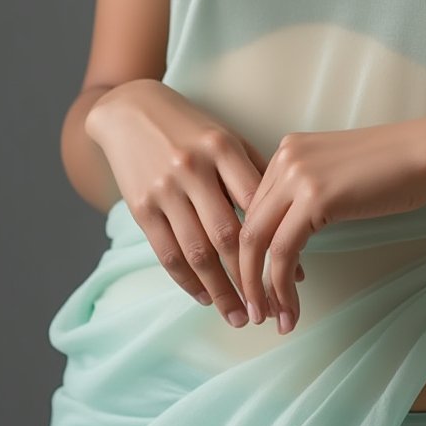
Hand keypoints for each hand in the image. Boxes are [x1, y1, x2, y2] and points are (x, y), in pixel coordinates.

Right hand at [84, 79, 302, 327]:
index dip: (277, 243)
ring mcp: (164, 189)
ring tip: (240, 316)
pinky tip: (204, 297)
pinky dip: (186, 281)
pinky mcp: (140, 206)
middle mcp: (193, 169)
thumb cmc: (190, 128)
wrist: (130, 110)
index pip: (255, 205)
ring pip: (197, 252)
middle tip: (268, 309)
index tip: (295, 274)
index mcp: (222, 148)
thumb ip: (253, 172)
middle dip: (249, 279)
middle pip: (227, 236)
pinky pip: (166, 253)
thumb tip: (289, 218)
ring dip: (220, 292)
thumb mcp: (226, 137)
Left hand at [238, 117, 425, 332]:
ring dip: (260, 287)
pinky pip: (284, 252)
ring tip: (270, 318)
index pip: (254, 209)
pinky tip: (291, 309)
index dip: (253, 252)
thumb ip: (309, 193)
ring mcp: (298, 176)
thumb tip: (292, 234)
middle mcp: (285, 158)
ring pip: (257, 242)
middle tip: (256, 309)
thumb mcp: (337, 174)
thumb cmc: (395, 169)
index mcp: (288, 150)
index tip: (260, 283)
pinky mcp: (315, 198)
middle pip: (247, 226)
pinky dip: (281, 287)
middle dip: (246, 274)